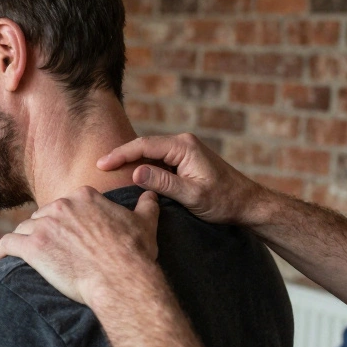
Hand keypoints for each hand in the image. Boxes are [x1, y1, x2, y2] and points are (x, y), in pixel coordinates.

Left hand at [0, 186, 160, 304]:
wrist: (121, 279)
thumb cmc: (134, 254)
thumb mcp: (145, 223)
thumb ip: (146, 205)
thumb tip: (151, 194)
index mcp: (84, 197)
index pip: (65, 204)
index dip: (62, 219)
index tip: (63, 233)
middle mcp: (61, 206)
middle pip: (42, 215)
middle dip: (43, 230)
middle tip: (46, 248)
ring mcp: (44, 226)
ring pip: (24, 228)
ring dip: (23, 239)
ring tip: (22, 253)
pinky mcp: (32, 248)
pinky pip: (7, 244)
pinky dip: (1, 250)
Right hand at [99, 133, 269, 226]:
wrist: (247, 203)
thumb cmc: (224, 201)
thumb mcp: (192, 195)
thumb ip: (163, 183)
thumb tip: (135, 172)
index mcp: (184, 147)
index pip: (144, 146)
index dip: (121, 154)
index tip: (102, 164)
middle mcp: (183, 143)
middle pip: (145, 145)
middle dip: (122, 155)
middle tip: (99, 167)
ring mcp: (185, 150)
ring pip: (151, 152)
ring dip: (132, 160)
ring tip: (109, 171)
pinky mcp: (186, 160)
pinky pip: (159, 159)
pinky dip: (144, 166)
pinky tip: (131, 175)